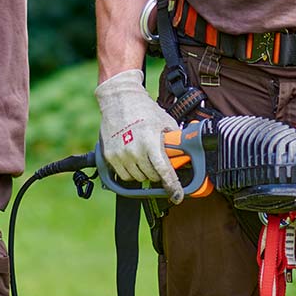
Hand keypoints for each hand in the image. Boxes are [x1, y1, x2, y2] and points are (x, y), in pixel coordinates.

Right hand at [95, 69, 183, 203]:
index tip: (177, 196)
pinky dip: (130, 172)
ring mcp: (120, 154)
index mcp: (151, 142)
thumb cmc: (144, 109)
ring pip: (137, 178)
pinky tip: (132, 159)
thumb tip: (185, 153)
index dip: (173, 186)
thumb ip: (174, 140)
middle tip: (157, 162)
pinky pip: (123, 176)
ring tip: (144, 157)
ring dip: (143, 172)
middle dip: (157, 173)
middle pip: (151, 177)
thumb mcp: (165, 121)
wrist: (119, 99)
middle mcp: (135, 151)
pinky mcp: (109, 156)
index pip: (164, 172)